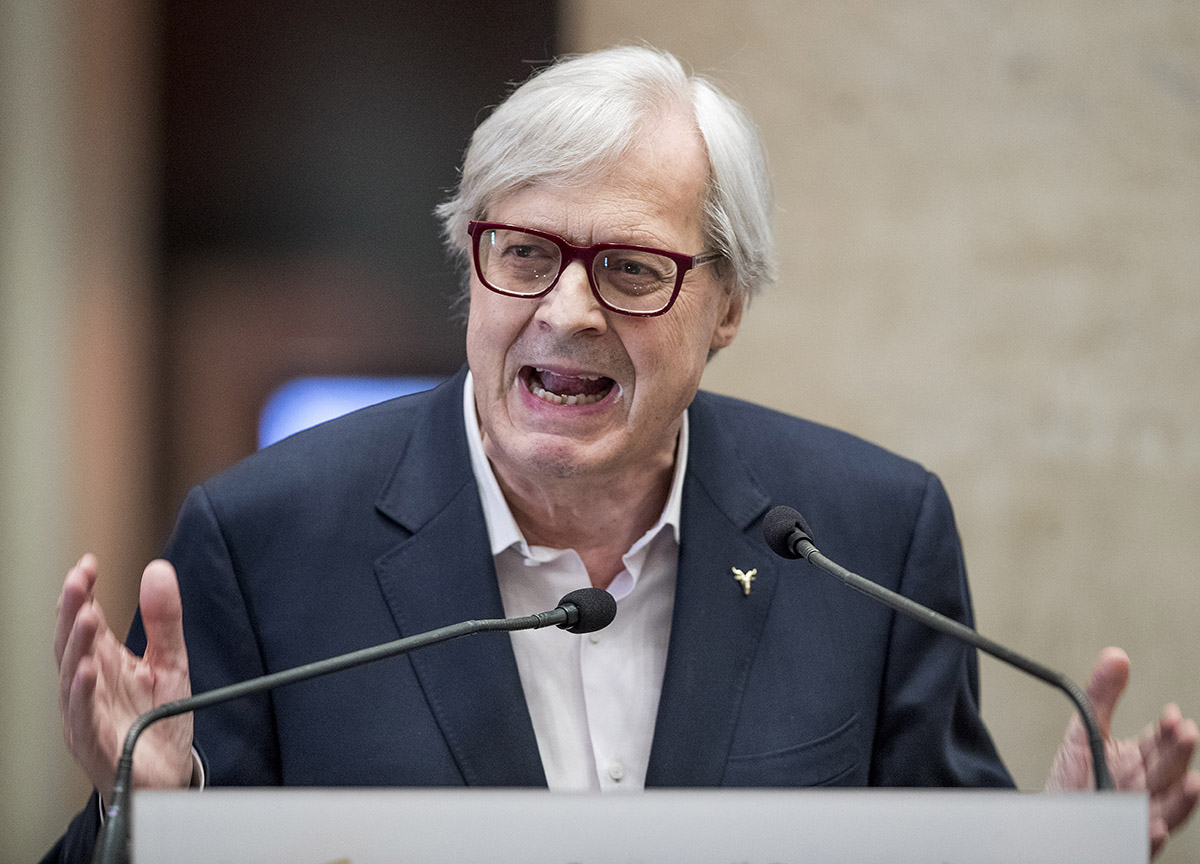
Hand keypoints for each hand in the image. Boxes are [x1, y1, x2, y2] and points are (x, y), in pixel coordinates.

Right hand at [55, 554, 194, 801]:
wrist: (165, 778)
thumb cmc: (156, 721)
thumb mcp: (170, 662)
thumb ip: (164, 620)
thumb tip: (158, 569)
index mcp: (104, 663)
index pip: (86, 622)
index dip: (82, 593)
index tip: (87, 563)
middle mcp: (89, 687)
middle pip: (72, 643)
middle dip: (71, 610)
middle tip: (77, 579)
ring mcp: (88, 716)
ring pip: (72, 677)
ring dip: (77, 646)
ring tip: (85, 615)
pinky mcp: (97, 744)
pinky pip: (85, 718)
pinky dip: (83, 694)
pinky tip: (86, 672)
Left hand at [1045, 646, 1199, 857]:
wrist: (1053, 823)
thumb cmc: (1074, 781)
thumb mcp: (1084, 733)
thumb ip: (1101, 697)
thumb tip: (1117, 656)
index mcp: (1135, 762)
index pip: (1159, 744)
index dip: (1168, 731)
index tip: (1172, 715)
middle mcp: (1141, 789)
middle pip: (1166, 771)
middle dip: (1178, 754)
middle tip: (1185, 734)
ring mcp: (1136, 817)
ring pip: (1166, 809)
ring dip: (1182, 798)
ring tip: (1195, 783)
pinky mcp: (1124, 840)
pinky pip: (1140, 842)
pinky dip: (1149, 836)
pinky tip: (1155, 827)